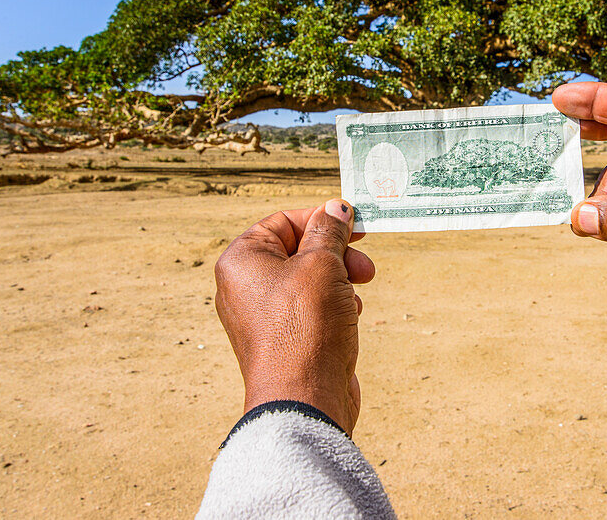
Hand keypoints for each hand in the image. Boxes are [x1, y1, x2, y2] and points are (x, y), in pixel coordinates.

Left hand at [214, 199, 375, 433]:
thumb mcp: (322, 264)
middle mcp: (244, 287)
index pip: (284, 222)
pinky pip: (311, 309)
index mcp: (241, 261)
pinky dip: (334, 307)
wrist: (304, 397)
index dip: (322, 218)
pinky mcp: (283, 340)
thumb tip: (336, 208)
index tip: (355, 223)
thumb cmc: (305, 326)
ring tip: (354, 298)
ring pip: (309, 281)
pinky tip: (350, 318)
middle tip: (364, 265)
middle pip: (298, 251)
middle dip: (336, 255)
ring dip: (339, 282)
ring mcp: (262, 316)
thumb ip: (329, 231)